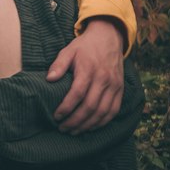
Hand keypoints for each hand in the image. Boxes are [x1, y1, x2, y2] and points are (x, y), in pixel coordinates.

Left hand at [47, 17, 124, 132]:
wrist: (108, 37)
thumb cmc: (85, 46)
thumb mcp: (69, 50)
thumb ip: (58, 64)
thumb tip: (49, 79)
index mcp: (89, 69)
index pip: (77, 94)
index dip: (66, 108)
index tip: (56, 116)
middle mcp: (104, 79)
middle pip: (90, 107)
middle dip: (75, 121)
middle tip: (63, 128)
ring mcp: (114, 86)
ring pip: (102, 112)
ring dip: (88, 125)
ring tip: (74, 131)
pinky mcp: (120, 90)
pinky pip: (113, 111)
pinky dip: (102, 122)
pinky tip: (91, 127)